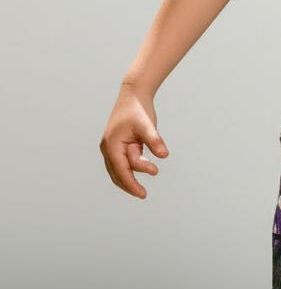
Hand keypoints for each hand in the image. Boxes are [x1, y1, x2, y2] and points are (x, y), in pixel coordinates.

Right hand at [100, 84, 168, 198]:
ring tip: (142, 185)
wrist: (133, 94)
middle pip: (117, 173)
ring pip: (117, 169)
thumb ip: (154, 140)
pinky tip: (137, 172)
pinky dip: (128, 168)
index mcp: (112, 145)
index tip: (143, 194)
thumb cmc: (139, 109)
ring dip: (129, 176)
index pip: (122, 171)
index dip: (132, 184)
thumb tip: (164, 155)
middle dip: (130, 184)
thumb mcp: (148, 125)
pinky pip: (120, 162)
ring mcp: (110, 146)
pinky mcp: (115, 144)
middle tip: (143, 194)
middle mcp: (107, 148)